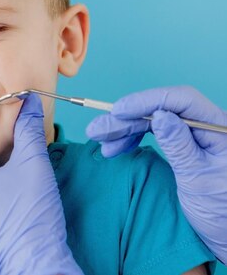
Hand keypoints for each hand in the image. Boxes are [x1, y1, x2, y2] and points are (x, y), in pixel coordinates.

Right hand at [85, 86, 226, 262]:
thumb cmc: (222, 211)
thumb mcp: (198, 179)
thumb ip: (179, 145)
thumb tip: (159, 115)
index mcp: (219, 128)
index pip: (181, 100)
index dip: (146, 101)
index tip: (118, 111)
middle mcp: (207, 126)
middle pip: (161, 110)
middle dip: (126, 119)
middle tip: (97, 129)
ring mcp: (194, 135)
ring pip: (154, 121)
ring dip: (124, 129)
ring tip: (100, 139)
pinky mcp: (184, 145)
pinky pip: (155, 134)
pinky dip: (133, 138)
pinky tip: (117, 147)